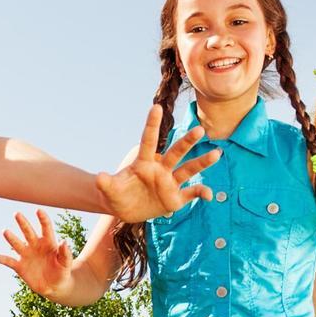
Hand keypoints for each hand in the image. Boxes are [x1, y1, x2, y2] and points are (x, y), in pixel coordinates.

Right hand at [0, 210, 79, 297]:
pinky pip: (8, 261)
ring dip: (11, 238)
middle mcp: (35, 245)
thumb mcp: (66, 264)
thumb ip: (65, 253)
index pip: (45, 228)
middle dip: (23, 223)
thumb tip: (64, 241)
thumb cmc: (62, 272)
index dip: (42, 219)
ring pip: (17, 244)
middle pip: (28, 231)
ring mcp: (26, 254)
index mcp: (48, 242)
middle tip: (17, 214)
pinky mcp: (19, 266)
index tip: (39, 210)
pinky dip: (0, 258)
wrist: (54, 287)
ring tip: (6, 231)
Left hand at [92, 104, 221, 223]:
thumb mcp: (109, 191)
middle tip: (199, 130)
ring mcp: (169, 183)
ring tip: (216, 154)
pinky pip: (191, 193)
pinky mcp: (175, 198)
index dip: (152, 125)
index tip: (155, 107)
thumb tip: (99, 177)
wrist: (125, 209)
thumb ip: (106, 184)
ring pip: (188, 169)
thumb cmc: (116, 194)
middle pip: (175, 152)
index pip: (148, 141)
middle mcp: (160, 169)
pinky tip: (209, 195)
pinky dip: (200, 193)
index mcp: (143, 163)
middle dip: (187, 142)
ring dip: (202, 162)